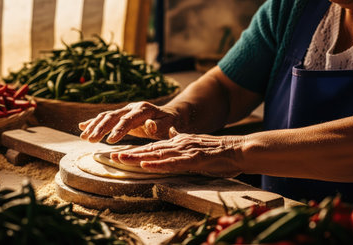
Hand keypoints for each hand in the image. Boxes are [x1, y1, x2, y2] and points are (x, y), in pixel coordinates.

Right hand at [79, 102, 179, 142]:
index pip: (128, 120)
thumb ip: (158, 125)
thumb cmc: (169, 123)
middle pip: (113, 116)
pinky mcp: (120, 114)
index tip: (110, 141)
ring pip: (106, 116)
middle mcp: (131, 107)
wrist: (168, 115)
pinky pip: (105, 117)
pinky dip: (93, 122)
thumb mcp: (168, 125)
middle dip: (101, 128)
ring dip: (94, 126)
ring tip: (84, 137)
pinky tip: (82, 127)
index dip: (119, 130)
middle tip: (91, 140)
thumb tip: (149, 125)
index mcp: (143, 109)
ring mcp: (125, 109)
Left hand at [110, 128, 243, 176]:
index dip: (137, 150)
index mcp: (180, 142)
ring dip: (138, 157)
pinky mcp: (195, 159)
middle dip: (131, 153)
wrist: (240, 149)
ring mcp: (187, 151)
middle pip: (151, 149)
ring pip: (158, 154)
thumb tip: (170, 135)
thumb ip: (182, 142)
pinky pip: (174, 163)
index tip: (120, 153)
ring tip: (121, 159)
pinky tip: (146, 165)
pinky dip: (158, 164)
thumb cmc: (220, 152)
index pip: (154, 147)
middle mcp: (180, 144)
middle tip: (111, 156)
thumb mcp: (197, 145)